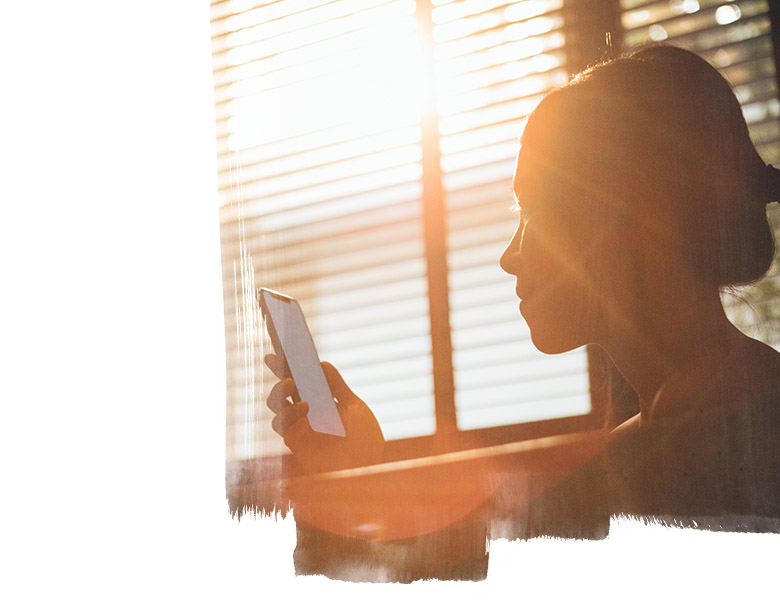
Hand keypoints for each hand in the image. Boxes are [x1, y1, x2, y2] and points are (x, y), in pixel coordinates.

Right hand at [264, 354, 384, 472]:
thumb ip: (336, 386)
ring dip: (278, 390)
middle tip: (273, 356)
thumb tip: (322, 363)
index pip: (304, 377)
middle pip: (285, 386)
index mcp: (324, 401)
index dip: (294, 361)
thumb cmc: (365, 442)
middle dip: (277, 369)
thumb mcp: (355, 407)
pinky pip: (281, 423)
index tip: (287, 342)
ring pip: (276, 404)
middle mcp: (308, 412)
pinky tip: (305, 407)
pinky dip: (289, 411)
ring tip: (290, 382)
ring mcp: (300, 426)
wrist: (367, 471)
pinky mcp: (294, 442)